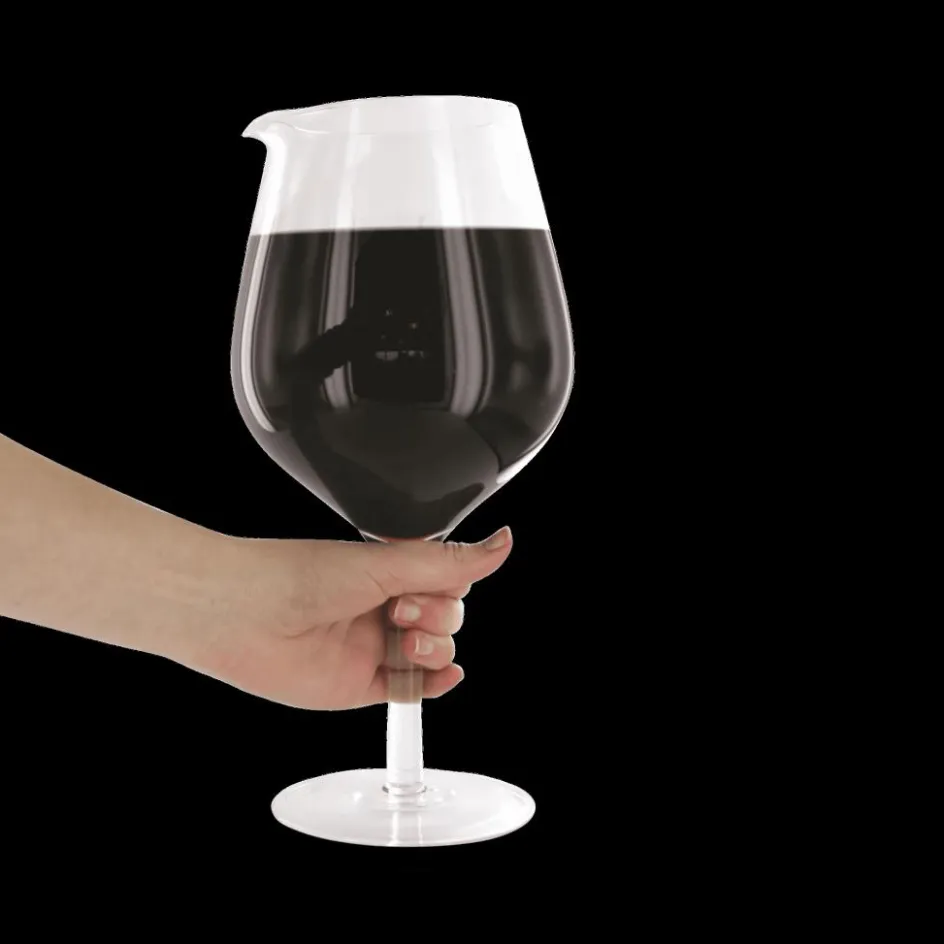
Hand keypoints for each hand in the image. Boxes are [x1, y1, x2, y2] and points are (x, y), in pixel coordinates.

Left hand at [171, 527, 512, 709]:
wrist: (242, 617)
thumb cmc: (295, 577)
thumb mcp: (385, 563)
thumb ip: (448, 563)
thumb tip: (501, 543)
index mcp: (387, 569)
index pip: (447, 579)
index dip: (450, 585)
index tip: (430, 583)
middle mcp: (382, 606)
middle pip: (447, 617)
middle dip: (438, 616)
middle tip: (403, 610)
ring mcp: (373, 646)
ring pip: (433, 654)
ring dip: (435, 649)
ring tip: (406, 642)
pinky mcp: (360, 684)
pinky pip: (410, 690)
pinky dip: (432, 684)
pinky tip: (442, 676)